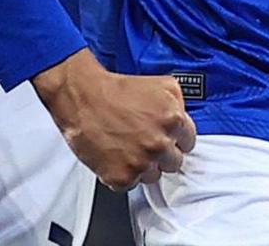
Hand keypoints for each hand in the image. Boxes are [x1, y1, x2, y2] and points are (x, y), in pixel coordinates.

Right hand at [34, 49, 197, 188]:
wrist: (80, 96)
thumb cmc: (112, 89)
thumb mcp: (158, 84)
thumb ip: (178, 104)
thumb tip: (183, 120)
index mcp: (172, 121)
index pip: (188, 142)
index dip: (174, 137)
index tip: (164, 135)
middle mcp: (159, 144)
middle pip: (173, 162)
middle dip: (160, 152)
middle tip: (142, 139)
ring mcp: (141, 162)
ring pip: (153, 175)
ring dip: (142, 164)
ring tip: (125, 146)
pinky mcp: (121, 177)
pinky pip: (130, 183)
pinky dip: (122, 172)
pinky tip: (114, 154)